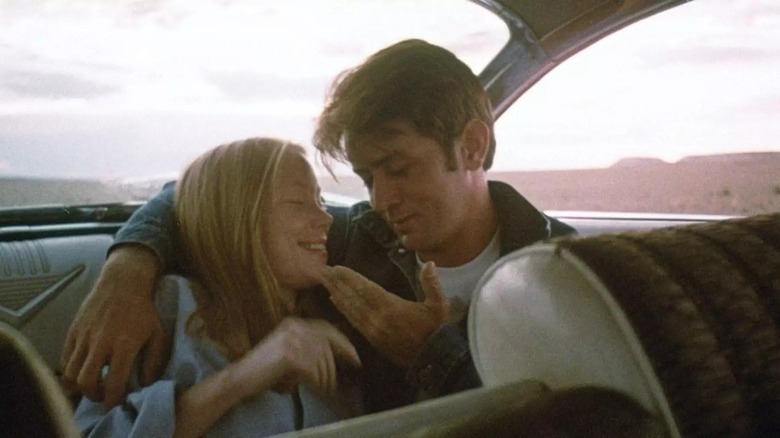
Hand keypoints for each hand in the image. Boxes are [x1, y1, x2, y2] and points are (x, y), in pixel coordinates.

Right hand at [60, 245, 168, 408]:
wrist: (122, 282)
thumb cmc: (143, 310)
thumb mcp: (157, 334)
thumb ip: (152, 361)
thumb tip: (145, 383)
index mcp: (124, 345)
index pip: (114, 383)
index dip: (113, 400)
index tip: (116, 404)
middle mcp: (101, 343)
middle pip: (86, 382)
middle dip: (94, 395)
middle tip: (103, 393)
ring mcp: (84, 337)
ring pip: (70, 374)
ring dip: (80, 386)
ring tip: (92, 383)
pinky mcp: (73, 331)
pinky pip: (64, 359)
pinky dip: (70, 371)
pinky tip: (82, 369)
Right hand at [233, 318, 360, 396]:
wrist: (240, 378)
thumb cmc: (265, 369)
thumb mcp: (290, 352)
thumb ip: (310, 348)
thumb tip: (340, 356)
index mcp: (295, 322)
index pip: (326, 329)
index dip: (343, 344)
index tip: (355, 358)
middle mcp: (295, 326)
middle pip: (326, 346)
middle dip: (333, 367)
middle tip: (335, 384)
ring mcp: (292, 338)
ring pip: (322, 360)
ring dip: (324, 379)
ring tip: (321, 390)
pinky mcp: (289, 354)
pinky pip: (313, 370)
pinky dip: (316, 382)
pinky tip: (313, 389)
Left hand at [321, 261, 449, 366]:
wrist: (433, 359)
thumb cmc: (437, 329)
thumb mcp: (440, 305)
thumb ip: (432, 284)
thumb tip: (429, 263)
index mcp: (393, 308)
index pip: (366, 289)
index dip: (351, 278)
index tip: (337, 268)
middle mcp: (379, 319)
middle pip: (354, 298)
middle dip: (338, 284)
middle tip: (324, 272)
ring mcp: (374, 330)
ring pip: (351, 310)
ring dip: (338, 295)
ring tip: (326, 283)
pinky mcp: (373, 339)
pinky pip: (354, 322)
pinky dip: (344, 310)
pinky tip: (336, 301)